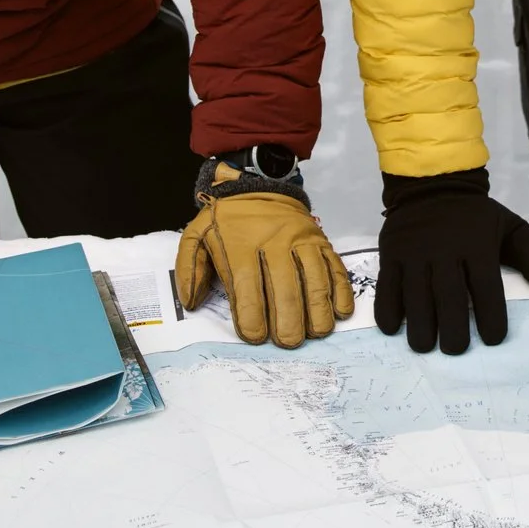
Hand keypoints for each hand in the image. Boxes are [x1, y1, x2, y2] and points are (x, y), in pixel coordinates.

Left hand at [173, 168, 353, 347]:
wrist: (259, 185)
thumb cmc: (227, 220)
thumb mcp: (196, 235)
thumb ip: (188, 267)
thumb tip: (191, 302)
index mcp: (241, 244)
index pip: (247, 284)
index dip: (252, 313)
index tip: (255, 336)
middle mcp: (275, 241)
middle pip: (284, 284)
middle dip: (288, 318)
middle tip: (288, 342)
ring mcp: (302, 240)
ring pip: (314, 276)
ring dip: (318, 308)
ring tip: (316, 333)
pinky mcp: (321, 240)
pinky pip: (334, 265)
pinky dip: (340, 290)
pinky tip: (339, 312)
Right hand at [374, 170, 528, 354]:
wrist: (433, 183)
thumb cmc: (475, 216)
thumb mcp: (510, 225)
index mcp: (478, 245)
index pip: (487, 288)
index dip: (491, 317)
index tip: (493, 339)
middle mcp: (445, 250)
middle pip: (448, 297)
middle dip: (452, 329)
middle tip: (456, 349)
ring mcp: (415, 252)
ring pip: (416, 296)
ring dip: (419, 326)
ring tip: (425, 346)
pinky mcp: (391, 253)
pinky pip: (388, 286)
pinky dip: (388, 310)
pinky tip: (393, 328)